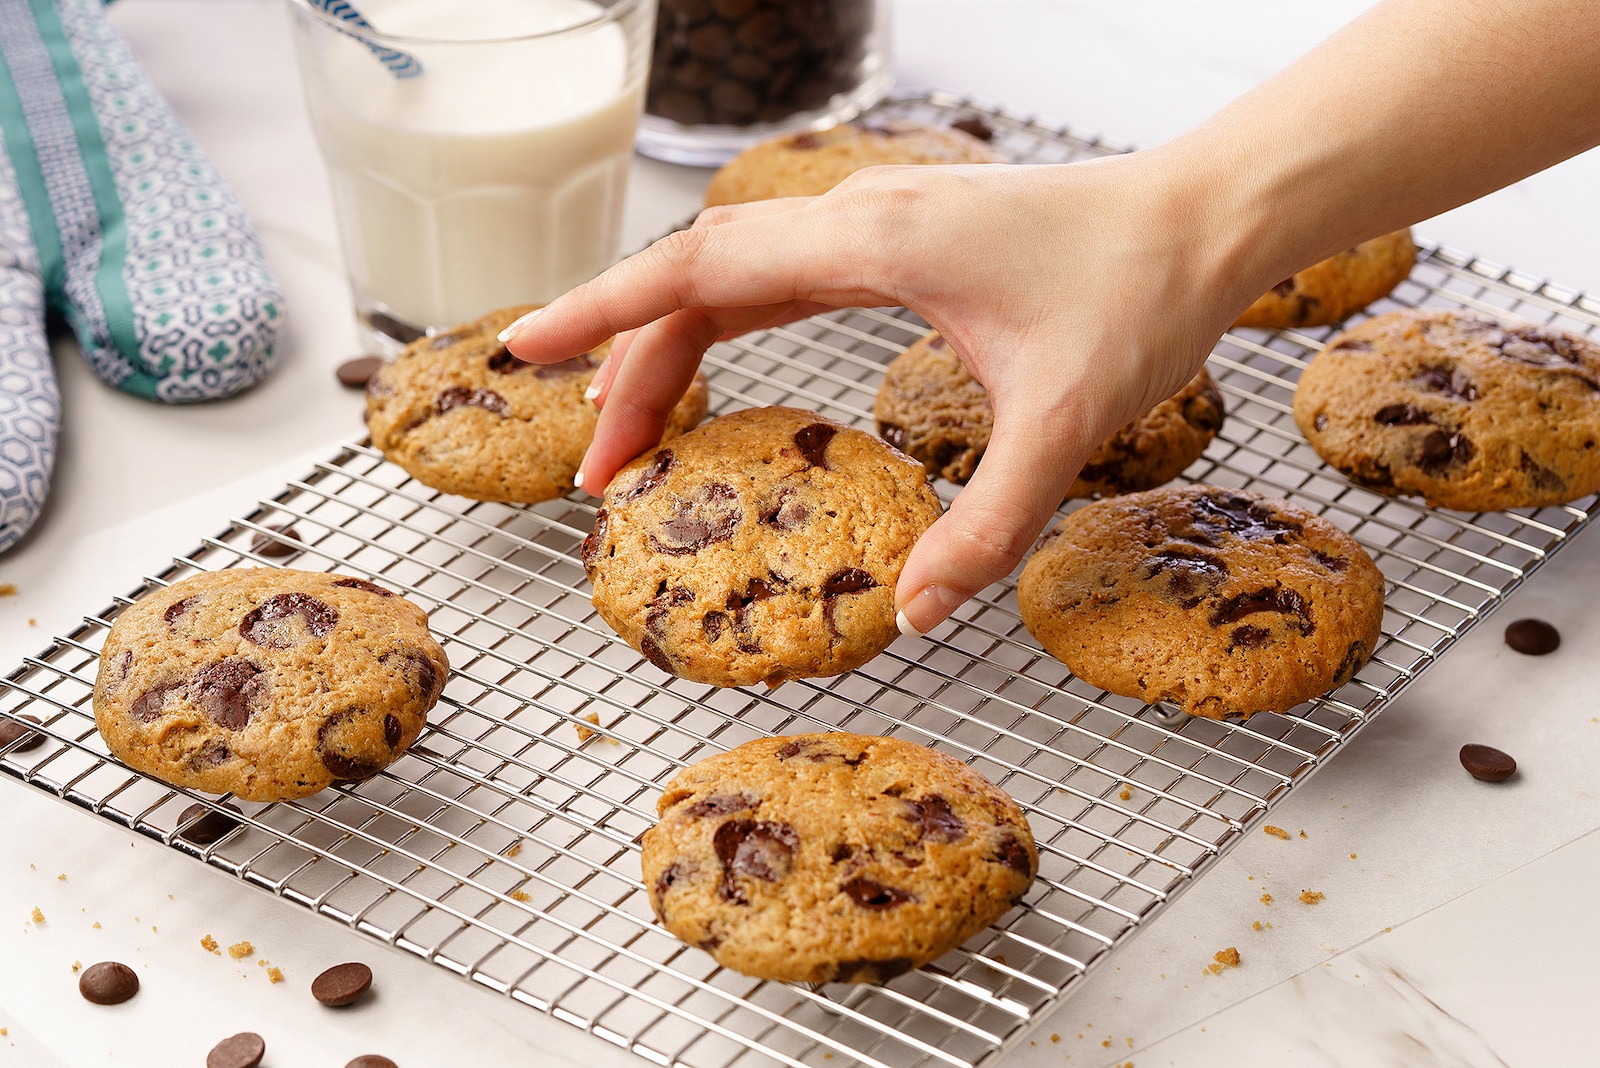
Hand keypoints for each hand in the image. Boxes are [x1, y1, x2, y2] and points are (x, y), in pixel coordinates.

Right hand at [502, 151, 1263, 632]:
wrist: (1204, 218)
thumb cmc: (1140, 294)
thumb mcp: (1067, 424)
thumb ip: (989, 524)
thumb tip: (914, 615)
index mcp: (872, 242)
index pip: (698, 270)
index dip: (601, 314)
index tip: (521, 347)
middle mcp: (856, 217)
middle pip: (697, 279)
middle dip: (627, 365)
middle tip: (593, 469)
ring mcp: (873, 221)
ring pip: (731, 276)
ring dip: (671, 347)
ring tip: (627, 436)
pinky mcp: (896, 238)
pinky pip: (777, 278)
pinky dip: (724, 325)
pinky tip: (711, 367)